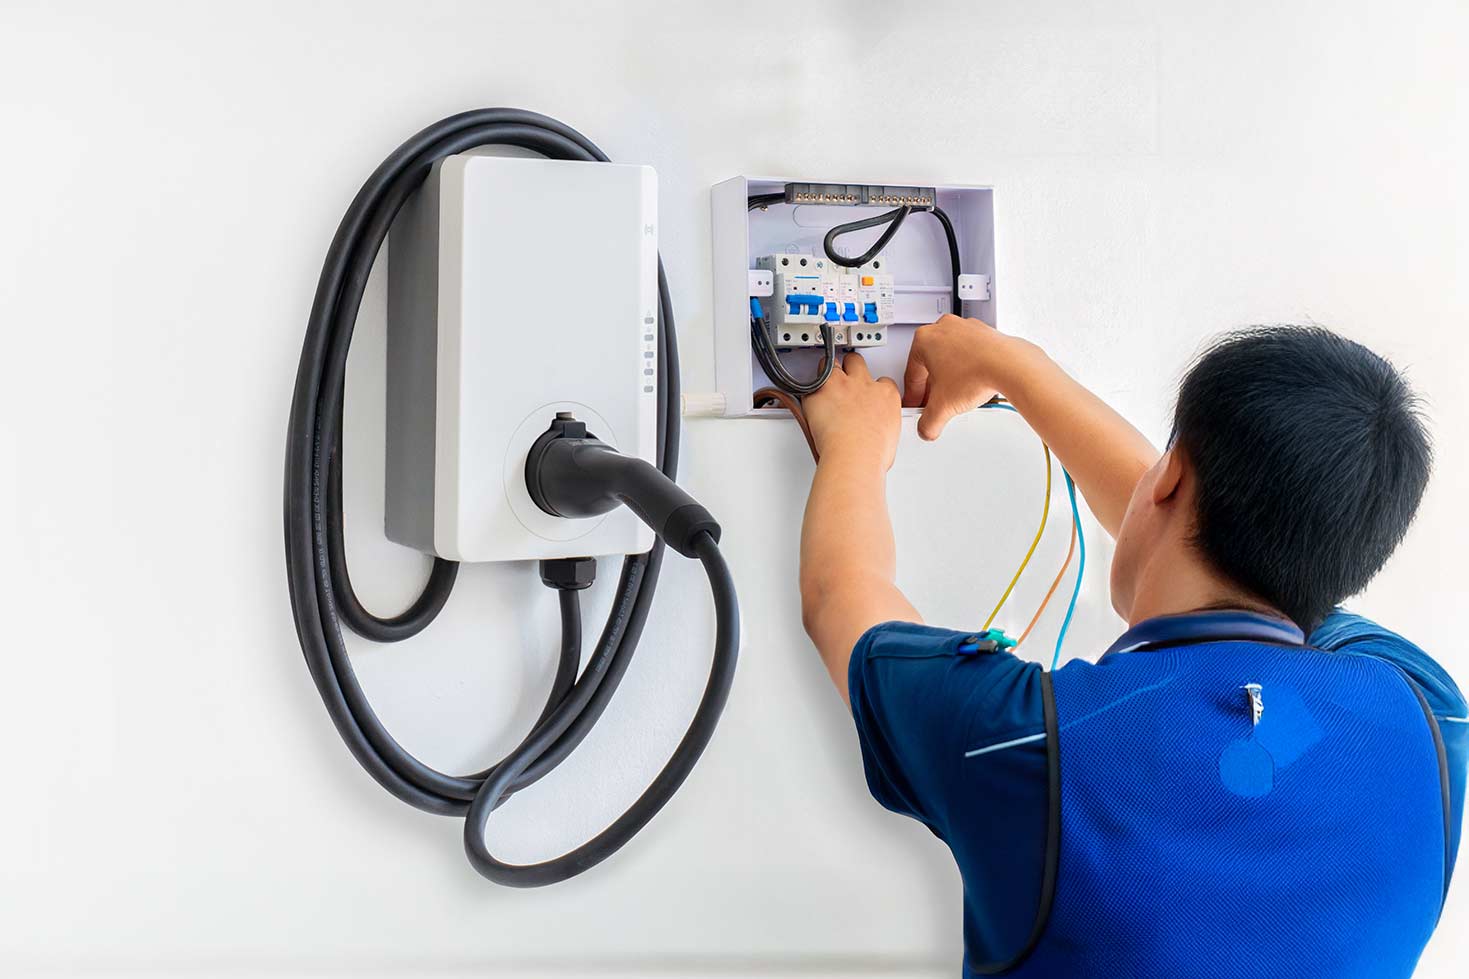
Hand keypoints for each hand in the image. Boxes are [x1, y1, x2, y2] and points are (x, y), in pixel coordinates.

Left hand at [802, 352, 901, 468]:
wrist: (854, 456)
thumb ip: (881, 425)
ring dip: (828, 372)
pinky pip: (809, 383)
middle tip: (844, 382)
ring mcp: (841, 385)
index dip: (872, 387)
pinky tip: (808, 400)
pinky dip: (808, 390)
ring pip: (832, 363)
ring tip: (823, 385)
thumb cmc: (872, 453)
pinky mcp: (819, 391)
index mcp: (886, 394)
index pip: (882, 381)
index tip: (867, 396)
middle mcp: (864, 384)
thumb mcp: (890, 437)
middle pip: (856, 362)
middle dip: (850, 368)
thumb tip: (876, 432)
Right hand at [902, 314, 1034, 440]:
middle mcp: (943, 328)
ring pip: (950, 357)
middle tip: (935, 403)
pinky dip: (967, 369)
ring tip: (956, 395)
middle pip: (930, 364)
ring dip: (950, 377)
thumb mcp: (942, 407)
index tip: (916, 404)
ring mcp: (965, 328)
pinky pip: (969, 353)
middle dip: (932, 387)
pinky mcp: (984, 333)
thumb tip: (927, 428)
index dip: (913, 396)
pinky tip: (972, 384)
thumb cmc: (976, 374)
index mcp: (924, 339)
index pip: (912, 374)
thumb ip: (928, 422)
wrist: (1010, 366)